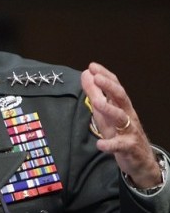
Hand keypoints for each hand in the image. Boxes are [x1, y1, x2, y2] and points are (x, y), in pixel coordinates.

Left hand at [81, 62, 160, 187]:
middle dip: (109, 87)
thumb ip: (95, 94)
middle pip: (120, 97)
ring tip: (97, 103)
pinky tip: (100, 144)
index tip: (92, 66)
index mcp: (121, 105)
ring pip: (121, 118)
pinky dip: (110, 145)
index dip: (105, 76)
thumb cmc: (120, 132)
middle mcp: (127, 115)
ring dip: (109, 109)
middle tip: (96, 77)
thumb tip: (86, 75)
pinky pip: (119, 145)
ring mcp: (129, 130)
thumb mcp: (105, 112)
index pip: (115, 86)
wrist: (140, 159)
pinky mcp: (128, 147)